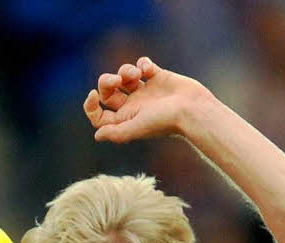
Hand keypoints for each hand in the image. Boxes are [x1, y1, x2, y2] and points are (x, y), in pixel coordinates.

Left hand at [83, 56, 210, 143]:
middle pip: (107, 92)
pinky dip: (142, 63)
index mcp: (125, 119)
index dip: (90, 106)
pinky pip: (143, 65)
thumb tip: (97, 135)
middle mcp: (133, 106)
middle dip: (107, 82)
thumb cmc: (166, 121)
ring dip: (126, 70)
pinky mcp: (158, 77)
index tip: (93, 95)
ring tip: (137, 74)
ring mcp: (146, 91)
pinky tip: (149, 69)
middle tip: (117, 81)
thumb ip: (116, 133)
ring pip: (124, 75)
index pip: (99, 115)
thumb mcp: (136, 128)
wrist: (194, 109)